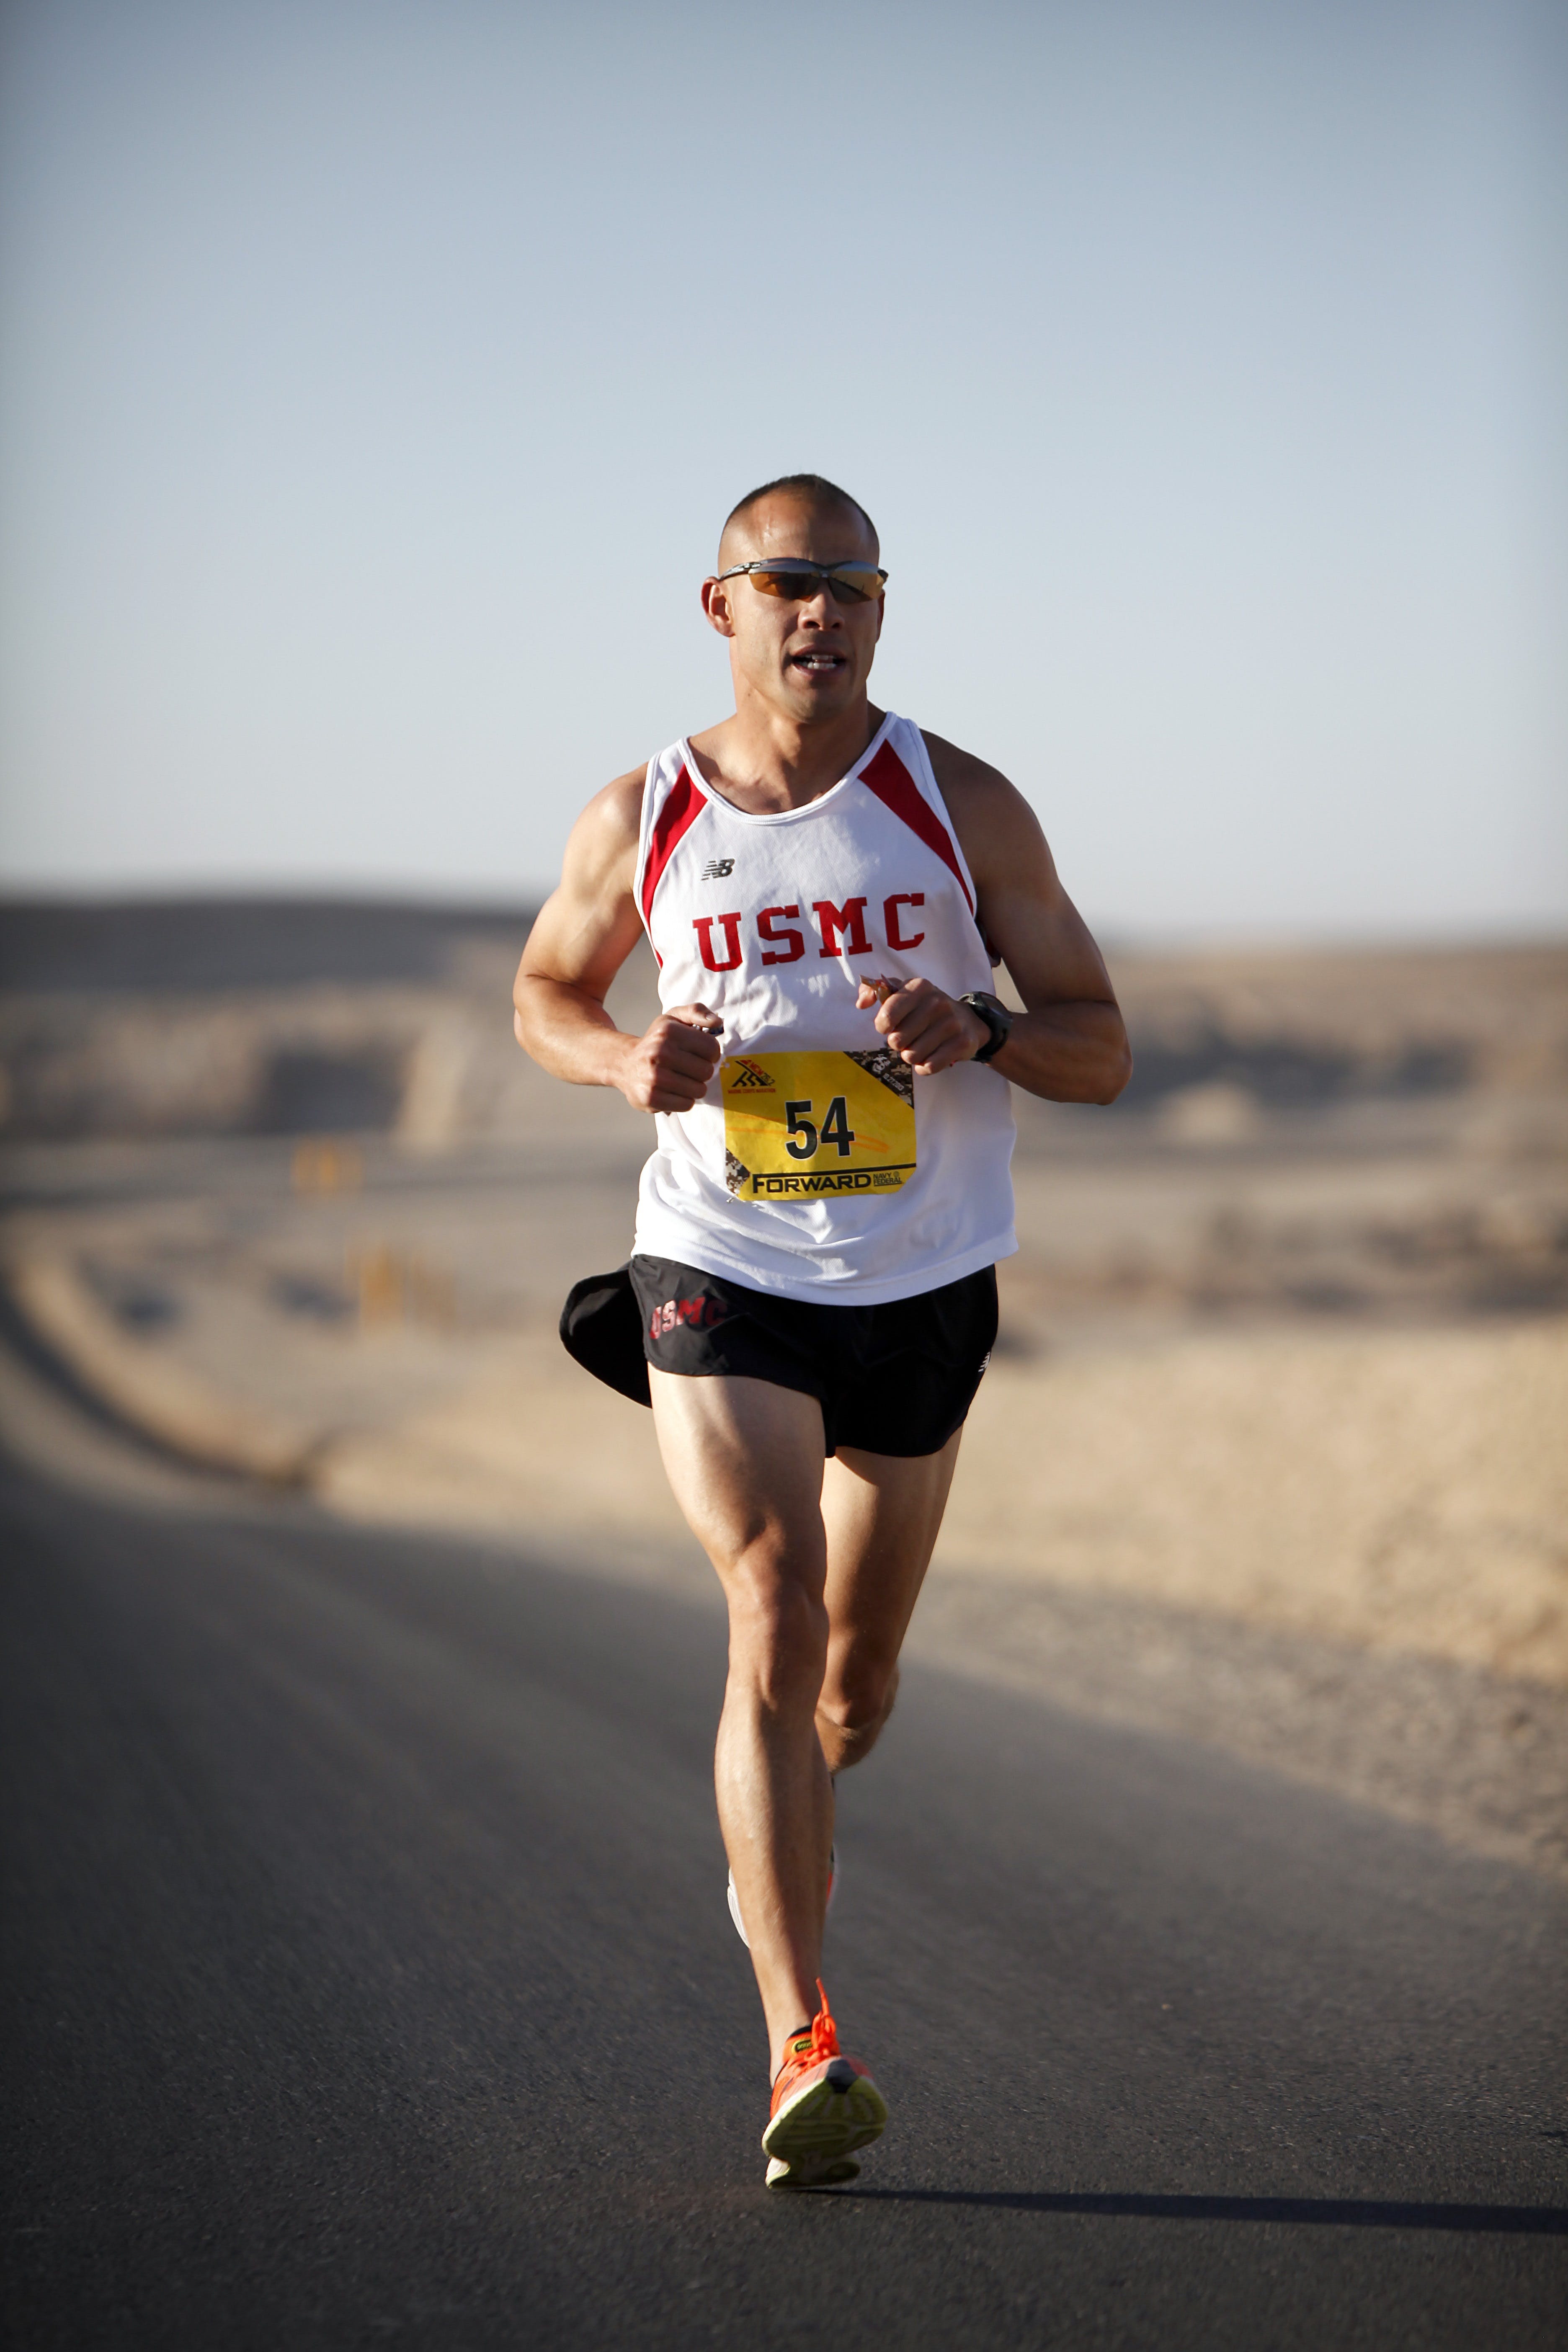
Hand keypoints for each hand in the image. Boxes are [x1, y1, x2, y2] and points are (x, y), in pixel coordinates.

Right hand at [616, 1004, 723, 1111]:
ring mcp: (655, 1077)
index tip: (699, 1054)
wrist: (624, 1063)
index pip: (712, 1048)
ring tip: (680, 1080)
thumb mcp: (673, 1019)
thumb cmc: (656, 1042)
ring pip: (699, 1090)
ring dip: (694, 1087)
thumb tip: (718, 1021)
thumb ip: (697, 1012)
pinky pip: (687, 1104)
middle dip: (701, 1072)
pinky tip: (673, 1091)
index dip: (711, 1054)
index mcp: (669, 1031)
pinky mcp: (651, 1097)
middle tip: (688, 1069)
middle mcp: (660, 1052)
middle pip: (706, 1071)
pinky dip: (684, 1100)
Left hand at [854, 975, 989, 1073]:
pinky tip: (930, 1056)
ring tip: (920, 1045)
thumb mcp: (902, 992)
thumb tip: (861, 1004)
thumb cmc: (925, 1008)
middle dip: (898, 1043)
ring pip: (911, 1056)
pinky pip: (928, 1067)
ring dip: (911, 1055)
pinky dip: (924, 1067)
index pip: (887, 1015)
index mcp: (919, 987)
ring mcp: (951, 1023)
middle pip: (897, 1041)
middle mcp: (937, 1002)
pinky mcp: (962, 1043)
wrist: (967, 1020)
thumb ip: (874, 991)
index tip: (890, 1025)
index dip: (883, 1026)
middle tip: (908, 1037)